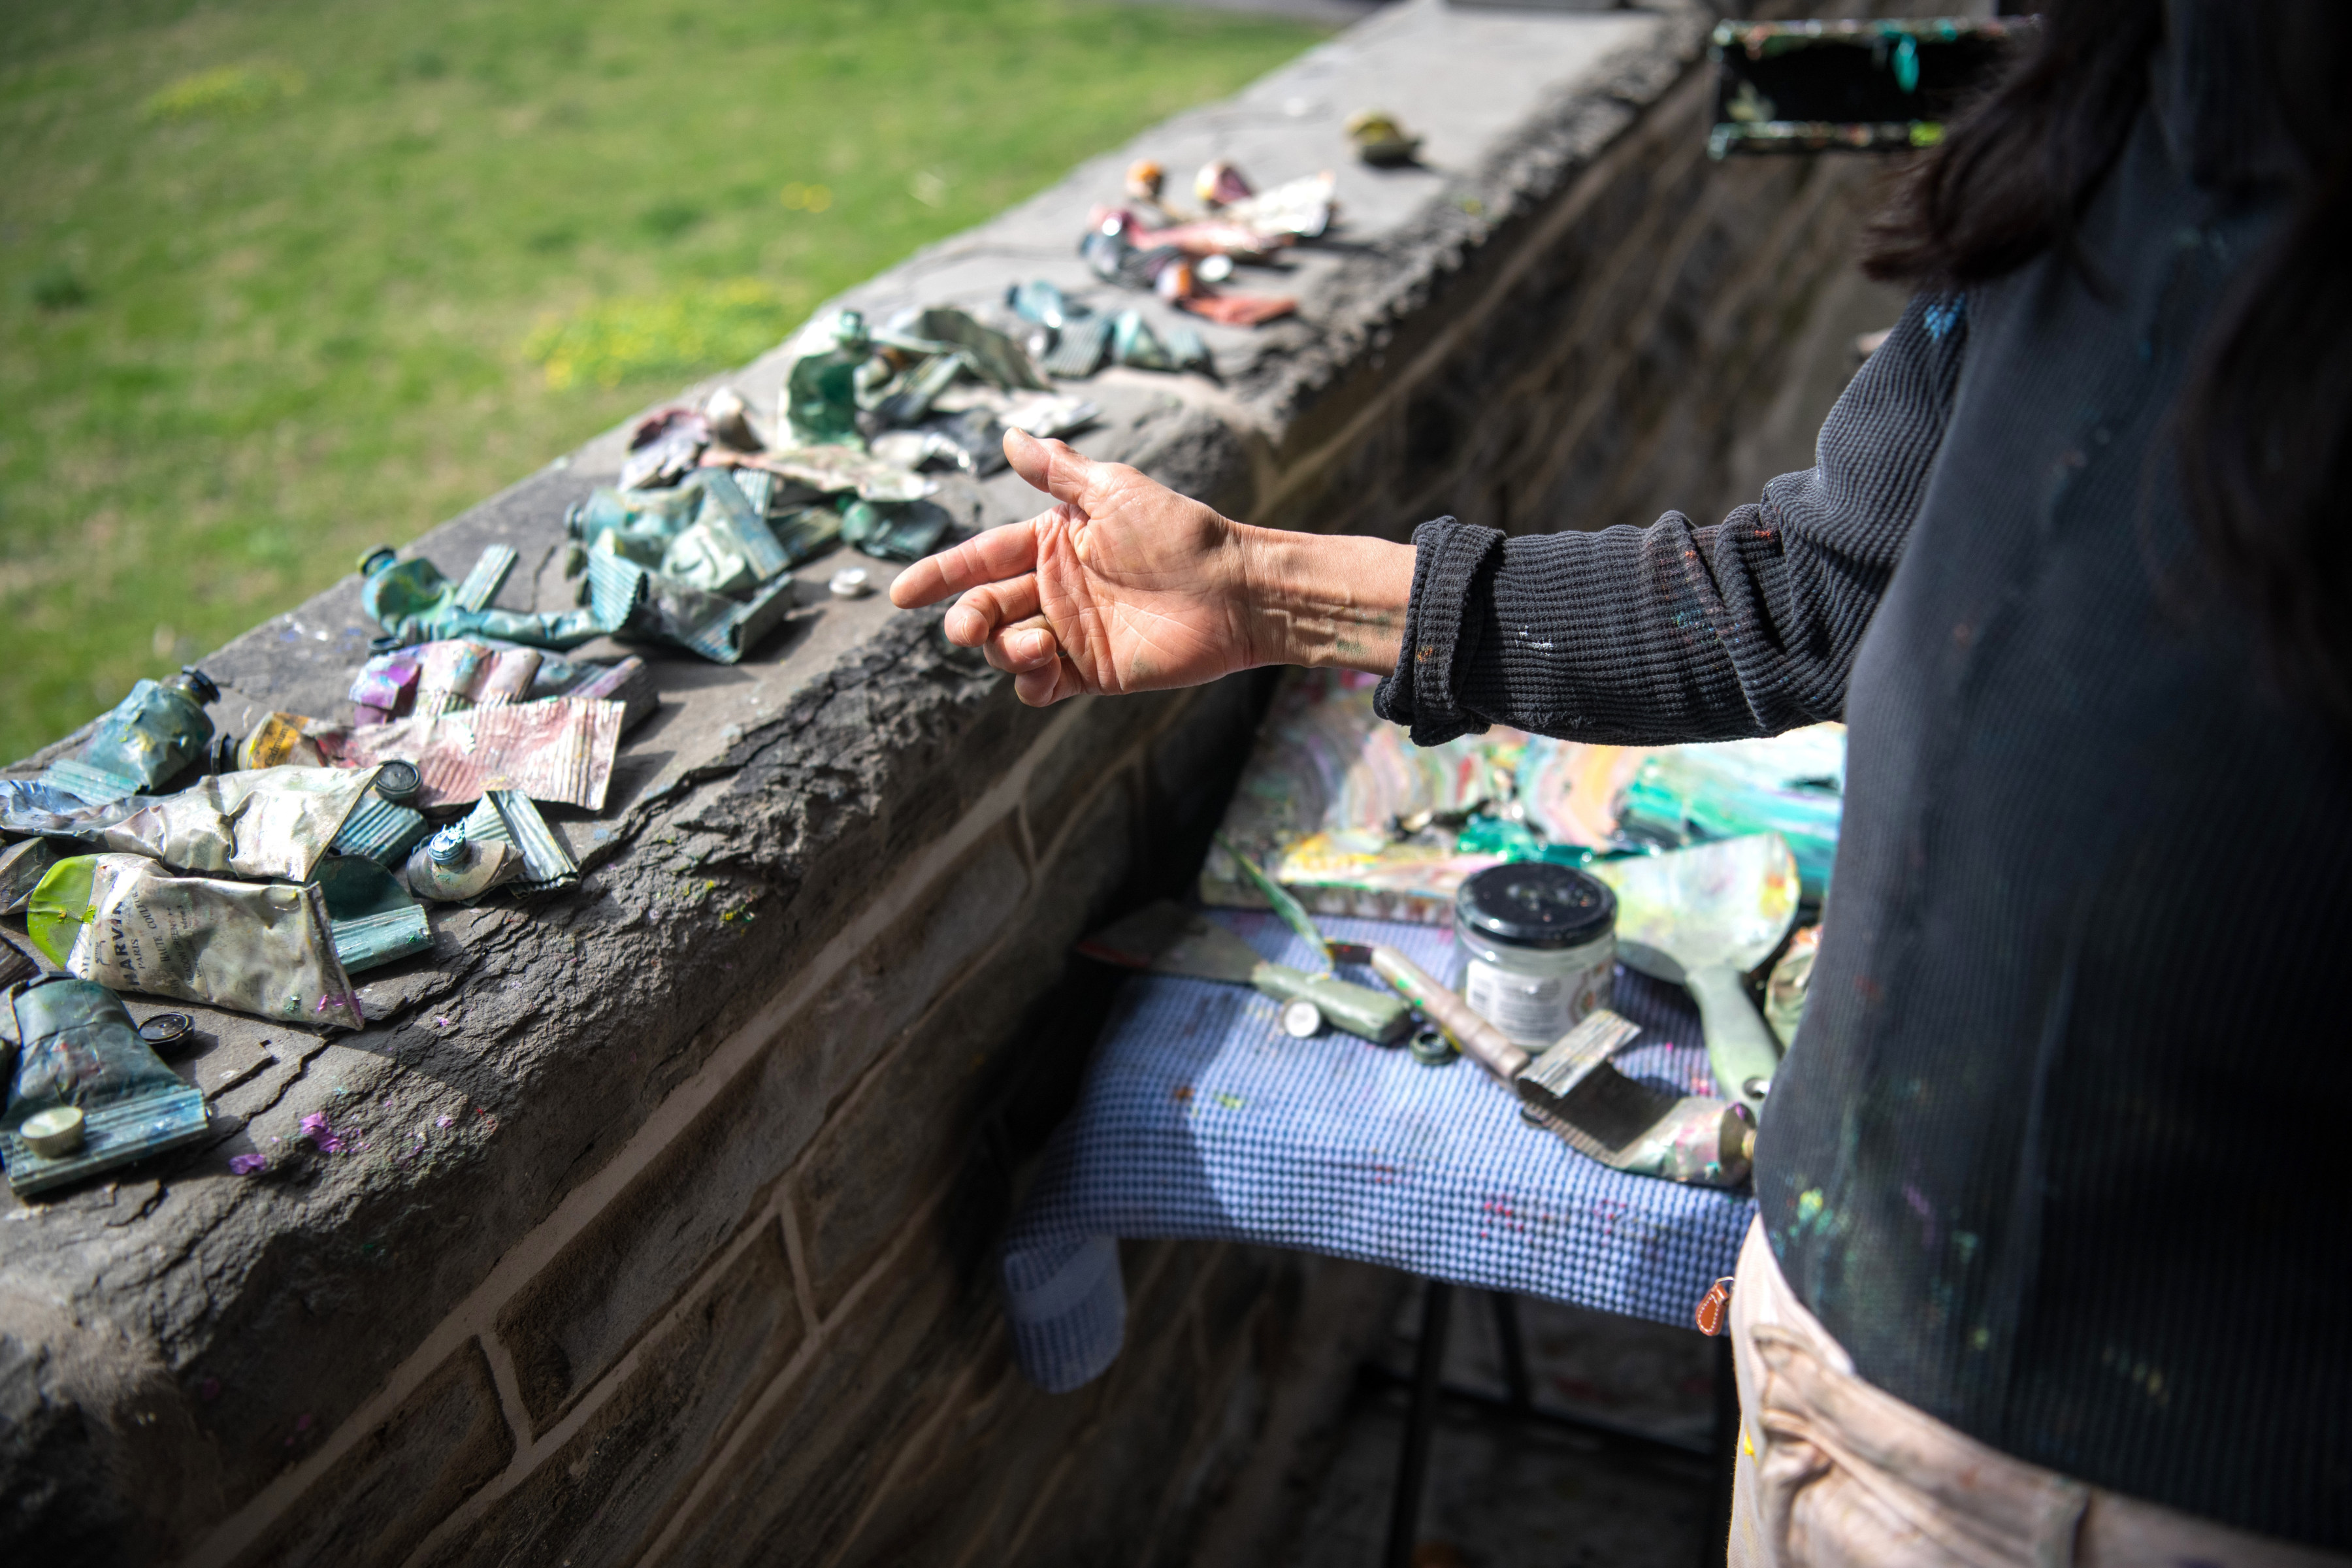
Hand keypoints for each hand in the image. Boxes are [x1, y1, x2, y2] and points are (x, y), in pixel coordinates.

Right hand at [889, 429, 1412, 706]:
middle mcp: (1055, 587)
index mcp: (1053, 542)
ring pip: (1005, 647)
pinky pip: (1039, 684)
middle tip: (967, 625)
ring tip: (1031, 644)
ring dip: (1000, 648)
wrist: (1235, 591)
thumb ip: (1058, 472)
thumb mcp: (1115, 491)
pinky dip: (1027, 680)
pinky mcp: (1091, 671)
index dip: (940, 575)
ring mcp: (1071, 631)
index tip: (901, 594)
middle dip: (965, 618)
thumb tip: (1009, 435)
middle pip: (985, 607)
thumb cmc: (1181, 533)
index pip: (981, 558)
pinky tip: (1041, 665)